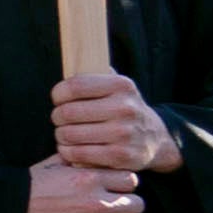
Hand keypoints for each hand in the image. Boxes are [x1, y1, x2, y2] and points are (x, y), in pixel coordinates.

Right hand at [19, 156, 142, 212]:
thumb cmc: (29, 188)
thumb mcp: (52, 165)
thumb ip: (77, 159)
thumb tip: (89, 153)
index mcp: (89, 178)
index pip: (132, 180)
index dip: (126, 184)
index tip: (118, 189)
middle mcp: (97, 202)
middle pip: (138, 204)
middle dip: (131, 205)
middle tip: (120, 209)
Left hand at [46, 71, 180, 176]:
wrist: (155, 139)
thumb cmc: (124, 109)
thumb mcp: (117, 87)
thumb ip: (95, 74)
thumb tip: (74, 56)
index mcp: (121, 86)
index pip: (75, 86)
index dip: (58, 94)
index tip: (58, 99)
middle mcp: (125, 108)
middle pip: (68, 112)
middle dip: (57, 117)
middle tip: (60, 119)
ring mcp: (124, 134)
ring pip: (69, 134)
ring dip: (61, 136)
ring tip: (65, 134)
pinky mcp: (121, 156)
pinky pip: (78, 154)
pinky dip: (68, 152)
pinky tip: (71, 148)